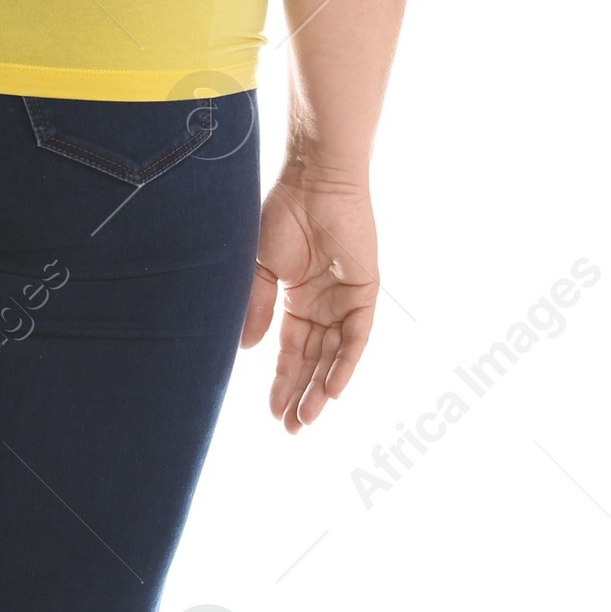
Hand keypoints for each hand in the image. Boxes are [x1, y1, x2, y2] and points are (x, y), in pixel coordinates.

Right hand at [241, 170, 378, 431]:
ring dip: (321, 388)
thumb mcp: (259, 269)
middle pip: (312, 361)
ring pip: (334, 356)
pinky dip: (345, 364)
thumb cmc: (281, 215)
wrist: (313, 182)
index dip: (281, 382)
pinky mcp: (364, 292)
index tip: (270, 413)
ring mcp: (344, 301)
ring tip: (307, 419)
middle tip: (290, 429)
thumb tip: (245, 351)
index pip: (290, 352)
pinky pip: (357, 337)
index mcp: (295, 300)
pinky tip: (333, 390)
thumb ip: (255, 308)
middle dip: (300, 395)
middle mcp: (321, 306)